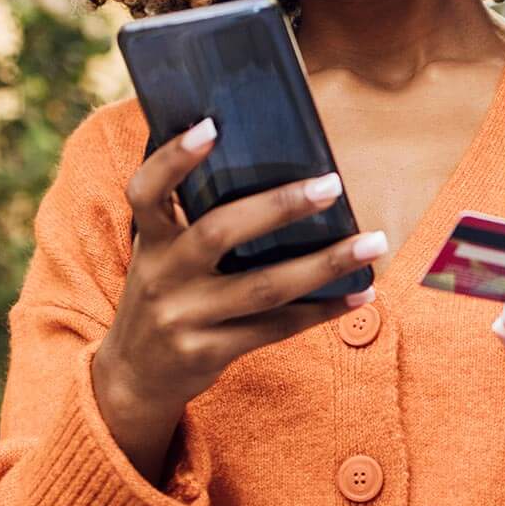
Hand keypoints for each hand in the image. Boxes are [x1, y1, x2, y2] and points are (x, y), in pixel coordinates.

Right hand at [94, 117, 387, 475]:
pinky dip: (322, 310)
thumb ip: (192, 219)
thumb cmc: (164, 296)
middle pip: (220, 232)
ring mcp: (184, 318)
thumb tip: (267, 167)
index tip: (210, 126)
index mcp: (150, 241)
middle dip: (279, 206)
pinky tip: (360, 293)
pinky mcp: (208, 353)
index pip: (147, 192)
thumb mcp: (160, 256)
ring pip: (263, 287)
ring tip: (372, 243)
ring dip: (324, 264)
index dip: (173, 158)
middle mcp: (162, 276)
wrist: (132, 379)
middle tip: (332, 185)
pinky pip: (275, 329)